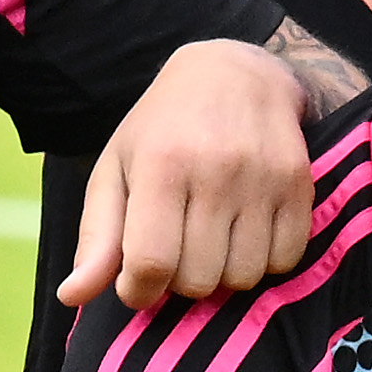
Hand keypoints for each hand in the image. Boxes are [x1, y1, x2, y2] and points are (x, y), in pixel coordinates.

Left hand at [69, 36, 325, 308]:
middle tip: (176, 250)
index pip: (151, 263)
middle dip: (180, 280)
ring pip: (242, 277)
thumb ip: (96, 237)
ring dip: (222, 273)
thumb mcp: (116, 170)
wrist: (235, 74)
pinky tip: (245, 233)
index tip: (136, 283)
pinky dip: (262, 261)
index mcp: (161, 164)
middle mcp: (215, 169)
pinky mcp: (299, 183)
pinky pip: (284, 260)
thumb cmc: (163, 129)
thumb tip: (72, 296)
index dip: (138, 291)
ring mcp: (263, 177)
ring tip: (211, 240)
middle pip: (197, 279)